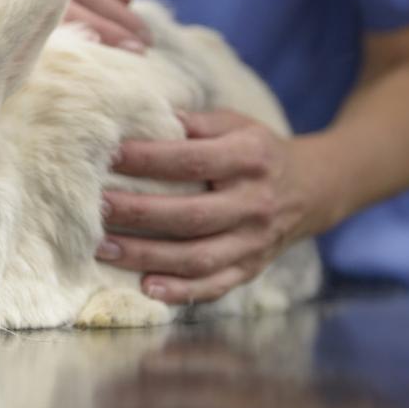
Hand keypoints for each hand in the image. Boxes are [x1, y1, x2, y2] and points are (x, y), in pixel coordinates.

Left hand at [96, 109, 331, 303]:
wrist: (312, 189)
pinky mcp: (251, 269)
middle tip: (97, 208)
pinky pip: (215, 286)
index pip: (191, 161)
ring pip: (197, 257)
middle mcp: (255, 203)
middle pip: (190, 215)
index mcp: (250, 159)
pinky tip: (146, 287)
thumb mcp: (236, 124)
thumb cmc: (258, 151)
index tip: (110, 157)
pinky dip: (181, 291)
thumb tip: (145, 115)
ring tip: (103, 248)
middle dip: (138, 213)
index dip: (148, 160)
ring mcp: (254, 242)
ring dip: (146, 256)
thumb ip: (196, 122)